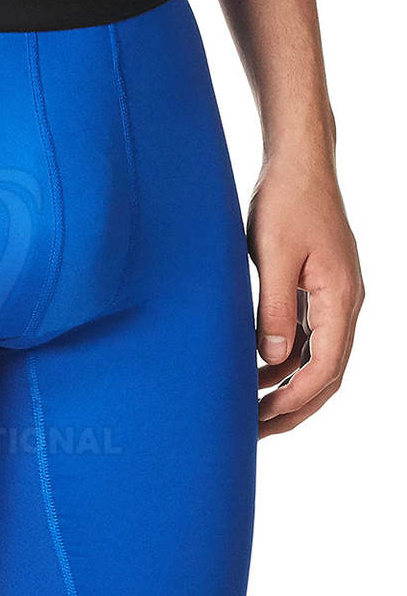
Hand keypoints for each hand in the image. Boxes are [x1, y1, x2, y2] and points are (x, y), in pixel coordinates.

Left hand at [247, 148, 363, 436]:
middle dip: (293, 406)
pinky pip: (309, 337)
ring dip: (287, 385)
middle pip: (327, 373)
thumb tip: (274, 357)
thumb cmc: (286, 202)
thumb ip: (275, 308)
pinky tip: (257, 369)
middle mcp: (346, 303)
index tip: (262, 421)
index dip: (295, 401)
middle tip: (255, 431)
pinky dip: (286, 359)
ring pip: (318, 358)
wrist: (299, 164)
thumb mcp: (275, 256)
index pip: (326, 368)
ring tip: (250, 408)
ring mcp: (335, 297)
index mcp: (341, 298)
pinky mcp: (319, 288)